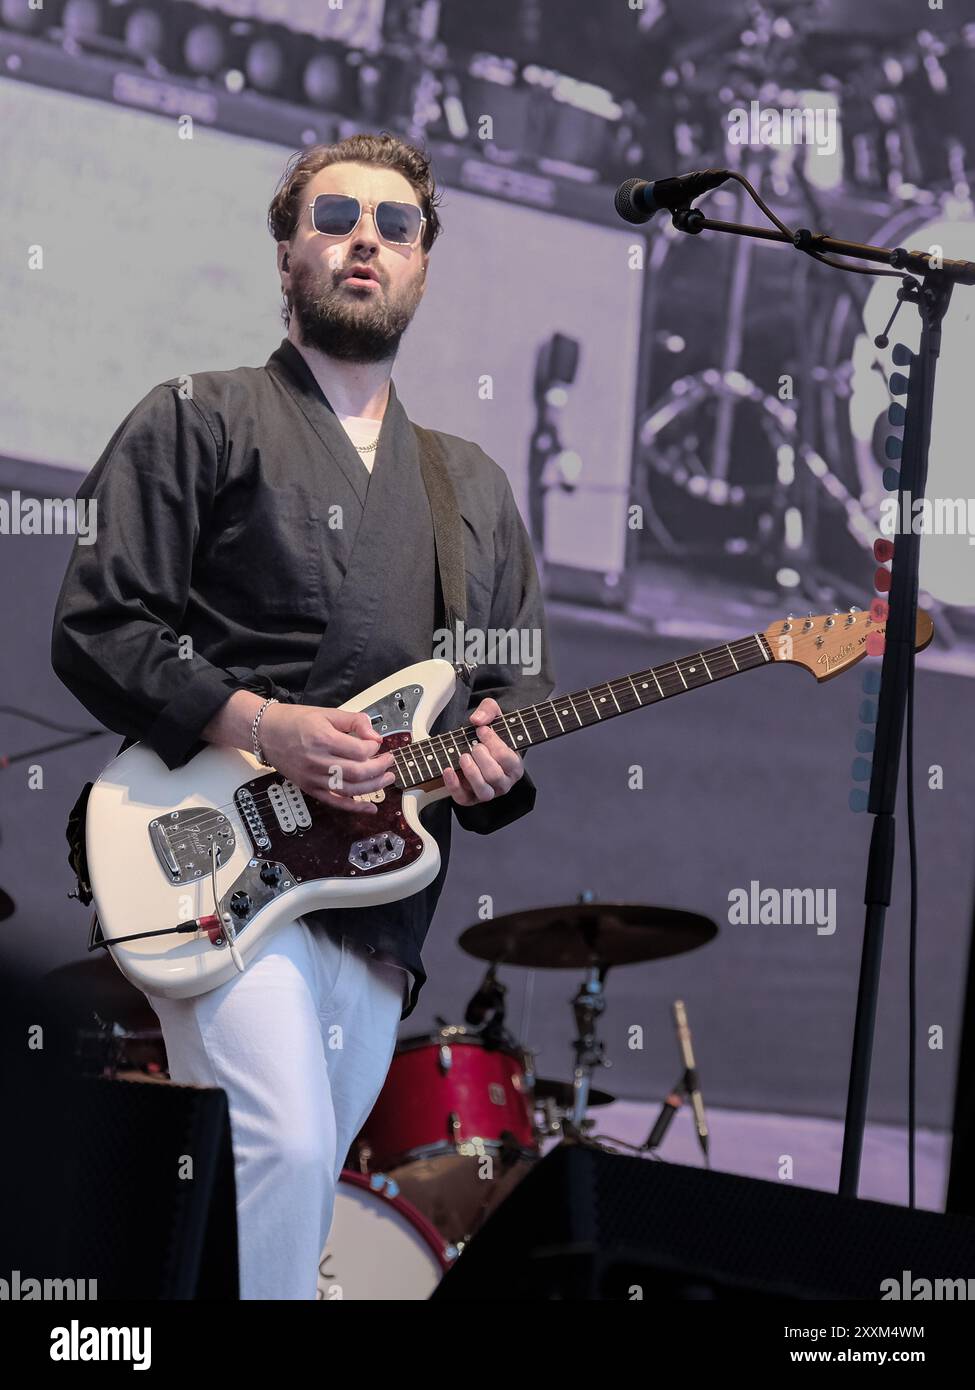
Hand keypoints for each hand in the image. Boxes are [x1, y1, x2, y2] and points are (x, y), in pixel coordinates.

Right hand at [258, 703, 394, 814]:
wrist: (266, 733)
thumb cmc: (294, 721)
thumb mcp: (327, 713)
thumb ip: (354, 721)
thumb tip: (375, 736)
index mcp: (323, 739)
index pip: (359, 750)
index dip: (374, 747)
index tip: (376, 743)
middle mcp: (318, 761)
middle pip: (358, 772)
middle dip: (379, 768)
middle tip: (389, 762)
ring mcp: (313, 778)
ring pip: (351, 789)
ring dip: (374, 786)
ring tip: (386, 779)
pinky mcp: (310, 788)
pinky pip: (335, 802)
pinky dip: (354, 807)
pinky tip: (370, 808)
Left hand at [442, 697, 523, 807]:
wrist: (478, 747)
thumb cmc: (490, 734)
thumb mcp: (493, 715)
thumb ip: (488, 710)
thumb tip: (477, 720)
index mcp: (515, 765)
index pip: (507, 758)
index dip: (493, 743)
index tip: (481, 731)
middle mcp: (504, 782)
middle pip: (494, 775)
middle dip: (481, 757)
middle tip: (474, 746)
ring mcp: (488, 792)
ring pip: (483, 791)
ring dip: (471, 772)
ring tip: (463, 756)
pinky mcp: (470, 798)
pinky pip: (463, 798)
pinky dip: (453, 785)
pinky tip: (448, 770)